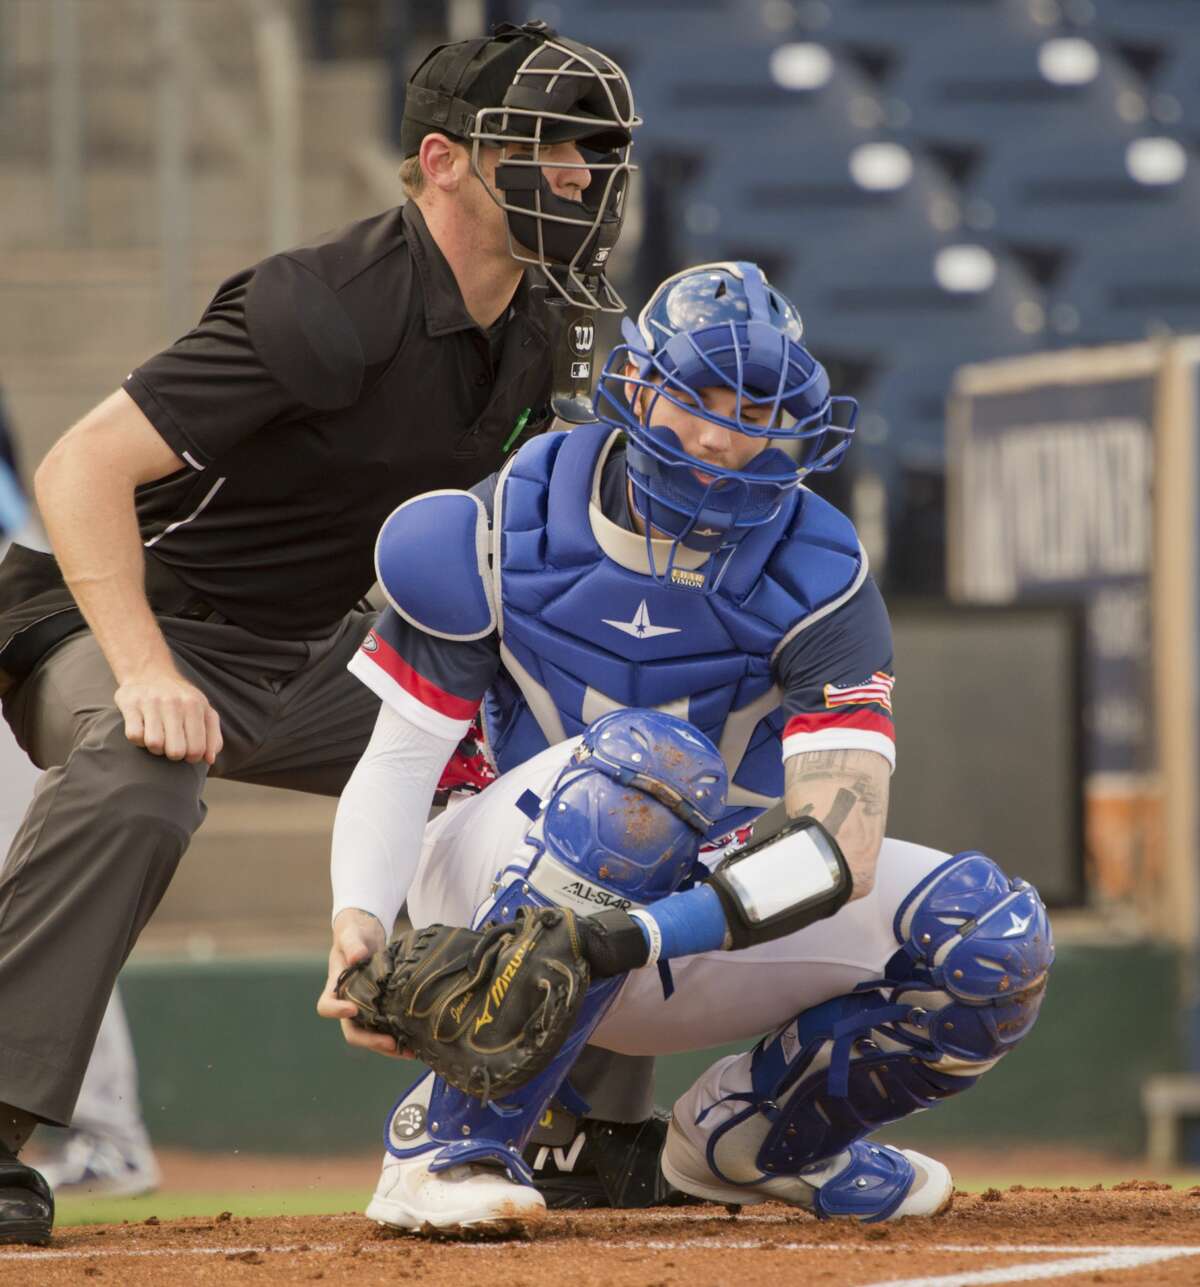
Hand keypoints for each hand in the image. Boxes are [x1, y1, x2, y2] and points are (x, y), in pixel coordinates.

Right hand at [115, 666, 222, 764]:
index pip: (197, 749)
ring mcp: (151, 702)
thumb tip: (209, 759)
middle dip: (174, 755)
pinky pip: (134, 736)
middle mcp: (174, 703)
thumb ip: (212, 736)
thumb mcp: (204, 711)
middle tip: (172, 746)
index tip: (188, 753)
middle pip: (176, 751)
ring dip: (155, 749)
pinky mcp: (130, 704)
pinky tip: (143, 731)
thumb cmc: (181, 699)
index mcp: (195, 706)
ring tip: (158, 739)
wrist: (149, 672)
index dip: (192, 758)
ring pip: (154, 745)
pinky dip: (138, 740)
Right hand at [317, 908, 405, 1057]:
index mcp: (336, 986)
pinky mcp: (382, 1009)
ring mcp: (365, 1009)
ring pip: (372, 1036)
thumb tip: (358, 957)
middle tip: (392, 1044)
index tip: (352, 1010)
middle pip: (352, 1031)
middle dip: (371, 1041)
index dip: (336, 1011)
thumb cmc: (355, 933)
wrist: (366, 935)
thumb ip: (353, 943)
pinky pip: (387, 1029)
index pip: (327, 1006)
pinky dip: (400, 1038)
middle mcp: (348, 1003)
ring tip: (412, 1052)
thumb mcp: (352, 933)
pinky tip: (418, 1043)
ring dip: (389, 1047)